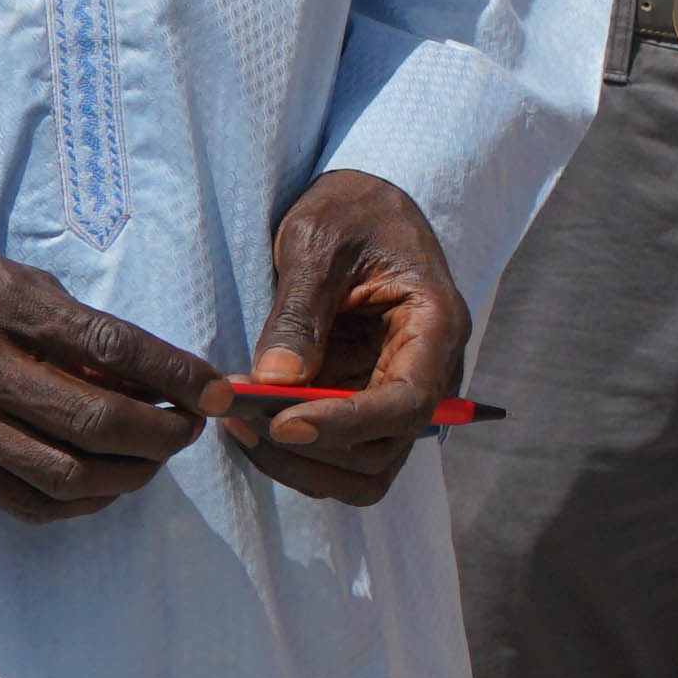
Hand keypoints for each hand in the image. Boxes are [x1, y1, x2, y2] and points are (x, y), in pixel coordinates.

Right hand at [0, 229, 220, 520]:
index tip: (219, 389)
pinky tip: (105, 487)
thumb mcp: (1, 271)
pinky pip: (20, 500)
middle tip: (190, 427)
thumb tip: (137, 368)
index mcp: (4, 307)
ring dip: (128, 475)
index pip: (112, 345)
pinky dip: (78, 502)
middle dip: (162, 433)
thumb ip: (65, 318)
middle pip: (94, 420)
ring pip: (63, 472)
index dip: (176, 374)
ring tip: (154, 459)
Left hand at [222, 174, 472, 509]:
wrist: (362, 207)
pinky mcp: (364, 402)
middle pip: (383, 453)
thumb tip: (276, 382)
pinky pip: (337, 454)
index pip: (407, 403)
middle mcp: (428, 372)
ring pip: (361, 470)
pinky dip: (294, 455)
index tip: (281, 424)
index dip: (347, 425)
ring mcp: (396, 393)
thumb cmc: (350, 212)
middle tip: (243, 422)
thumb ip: (299, 313)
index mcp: (436, 326)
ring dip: (300, 464)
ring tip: (241, 426)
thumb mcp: (317, 243)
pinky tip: (251, 423)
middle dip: (312, 451)